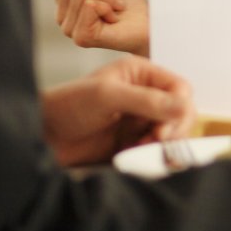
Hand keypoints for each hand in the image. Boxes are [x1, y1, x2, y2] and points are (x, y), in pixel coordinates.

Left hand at [41, 56, 194, 166]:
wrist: (45, 135)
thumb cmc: (71, 105)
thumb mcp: (109, 96)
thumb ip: (147, 101)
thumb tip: (185, 107)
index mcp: (142, 75)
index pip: (180, 88)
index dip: (180, 108)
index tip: (164, 128)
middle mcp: (146, 95)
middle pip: (181, 113)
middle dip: (173, 129)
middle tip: (155, 140)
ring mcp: (141, 120)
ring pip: (172, 134)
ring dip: (163, 144)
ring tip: (140, 148)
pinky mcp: (134, 142)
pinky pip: (156, 150)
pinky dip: (152, 156)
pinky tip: (134, 156)